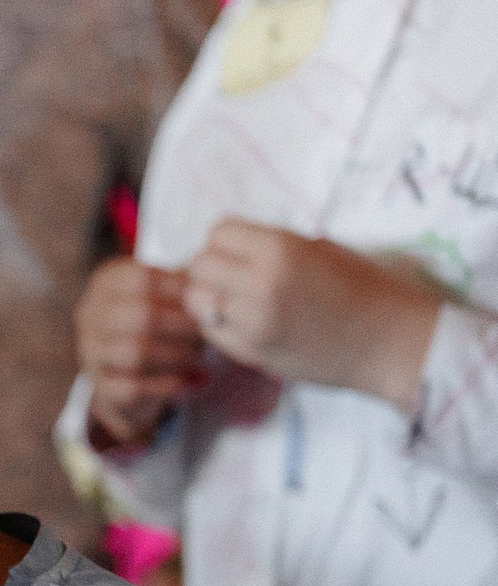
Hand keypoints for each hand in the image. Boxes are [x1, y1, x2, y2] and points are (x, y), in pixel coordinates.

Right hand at [76, 256, 206, 448]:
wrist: (122, 370)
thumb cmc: (151, 324)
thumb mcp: (160, 295)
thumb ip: (183, 284)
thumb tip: (216, 282)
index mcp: (105, 284)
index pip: (142, 278)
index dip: (180, 289)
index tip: (205, 301)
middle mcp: (90, 315)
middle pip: (141, 315)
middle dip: (182, 326)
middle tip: (206, 334)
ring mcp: (90, 350)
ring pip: (135, 352)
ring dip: (175, 356)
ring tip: (198, 357)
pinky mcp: (99, 384)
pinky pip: (132, 387)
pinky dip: (164, 385)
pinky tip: (184, 381)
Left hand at [184, 219, 440, 412]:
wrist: (389, 342)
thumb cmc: (363, 288)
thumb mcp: (320, 249)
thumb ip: (271, 247)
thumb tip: (230, 248)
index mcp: (279, 250)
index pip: (218, 233)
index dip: (227, 240)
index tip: (241, 250)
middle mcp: (259, 284)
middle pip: (199, 265)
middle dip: (212, 267)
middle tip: (233, 275)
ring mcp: (251, 322)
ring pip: (196, 300)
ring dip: (209, 296)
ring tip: (236, 299)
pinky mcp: (249, 352)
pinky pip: (209, 331)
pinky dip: (217, 324)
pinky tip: (242, 321)